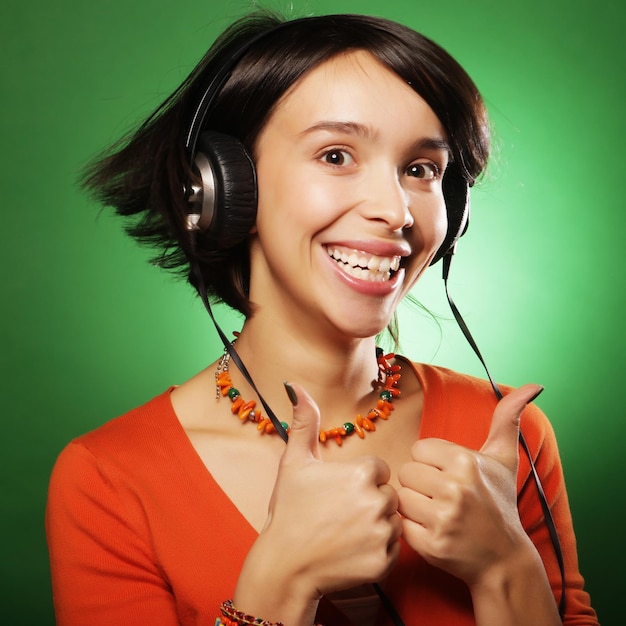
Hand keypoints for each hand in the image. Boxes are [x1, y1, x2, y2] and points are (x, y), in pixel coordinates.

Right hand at [234, 383, 400, 620]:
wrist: (285, 566)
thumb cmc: (289, 511)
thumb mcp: (294, 463)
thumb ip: (303, 422)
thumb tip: (295, 386)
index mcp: (362, 472)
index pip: (378, 469)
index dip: (360, 480)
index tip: (340, 493)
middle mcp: (377, 501)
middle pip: (388, 494)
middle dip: (370, 502)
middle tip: (342, 515)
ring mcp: (382, 534)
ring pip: (393, 520)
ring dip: (377, 525)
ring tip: (347, 533)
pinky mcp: (385, 562)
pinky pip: (393, 549)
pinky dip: (377, 551)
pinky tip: (353, 551)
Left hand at [397, 384, 542, 586]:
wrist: (505, 558)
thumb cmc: (499, 502)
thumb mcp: (504, 458)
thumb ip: (508, 418)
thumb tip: (533, 385)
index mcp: (464, 461)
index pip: (418, 449)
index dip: (431, 463)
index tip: (449, 476)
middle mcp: (454, 488)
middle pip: (406, 472)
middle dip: (420, 483)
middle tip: (442, 496)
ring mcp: (442, 519)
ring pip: (400, 497)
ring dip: (414, 506)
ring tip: (437, 512)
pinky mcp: (431, 545)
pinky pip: (401, 525)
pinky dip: (413, 529)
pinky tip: (434, 530)